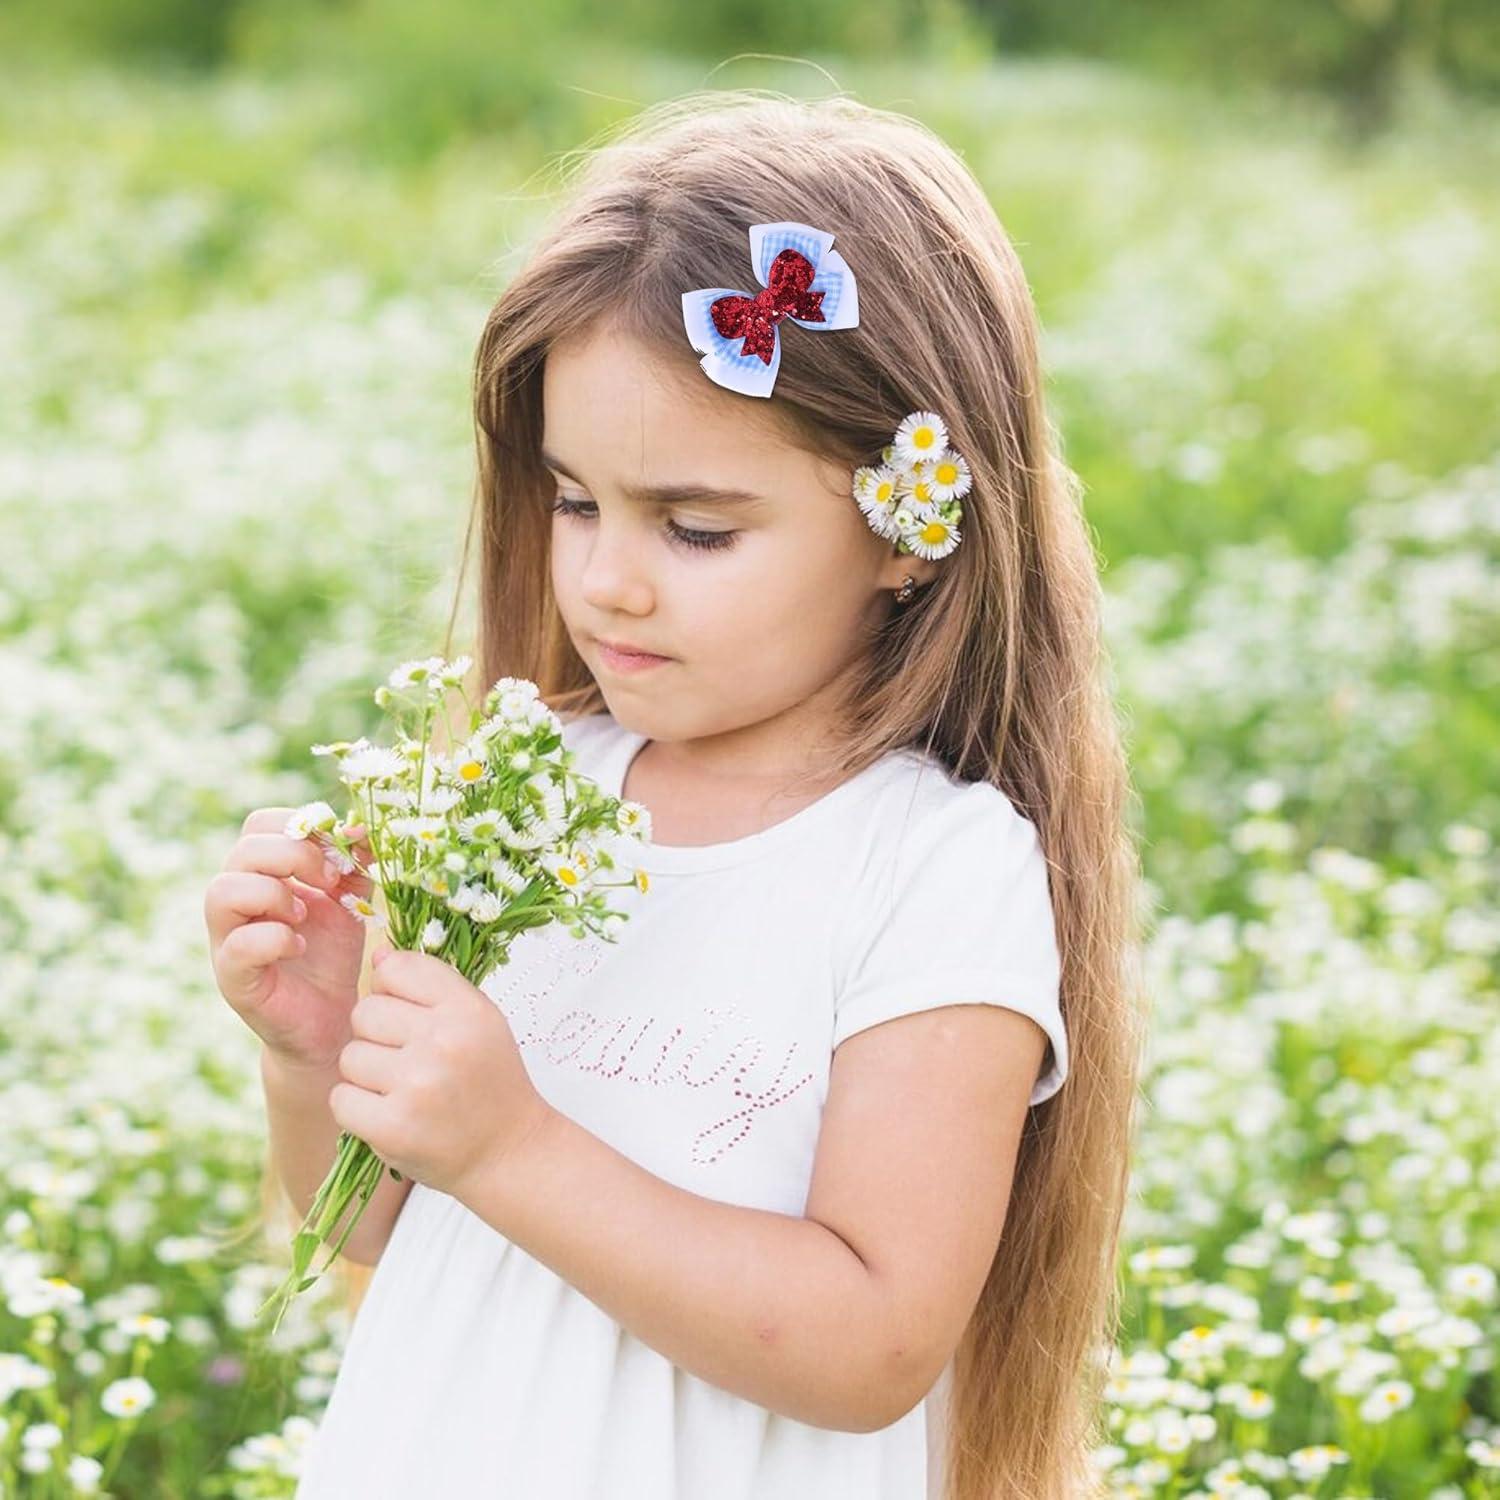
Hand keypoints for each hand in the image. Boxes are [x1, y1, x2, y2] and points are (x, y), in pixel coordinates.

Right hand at [205, 807, 375, 1070]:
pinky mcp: (232, 977)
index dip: (301, 826)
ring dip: (275, 894)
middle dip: (295, 856)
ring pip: (223, 891)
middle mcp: (236, 900)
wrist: (330, 1018)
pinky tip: (299, 946)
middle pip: (244, 850)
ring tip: (305, 915)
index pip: (261, 825)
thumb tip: (361, 826)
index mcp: (261, 873)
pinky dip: (274, 938)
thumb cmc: (332, 953)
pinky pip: (238, 945)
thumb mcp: (350, 899)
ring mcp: (227, 938)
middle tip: (330, 882)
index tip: (339, 852)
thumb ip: (354, 862)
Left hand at [329, 944, 554, 1199]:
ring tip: (400, 1089)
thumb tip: (378, 955)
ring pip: (349, 1056)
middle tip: (407, 1060)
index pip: (397, 968)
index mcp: (467, 1009)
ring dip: (366, 1074)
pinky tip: (387, 1113)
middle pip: (365, 1012)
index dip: (392, 989)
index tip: (409, 1014)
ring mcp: (416, 1085)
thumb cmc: (489, 1080)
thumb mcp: (478, 1020)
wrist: (508, 1151)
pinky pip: (340, 1098)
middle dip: (376, 1035)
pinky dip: (356, 1108)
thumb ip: (430, 985)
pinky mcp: (392, 1127)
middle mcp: (443, 1042)